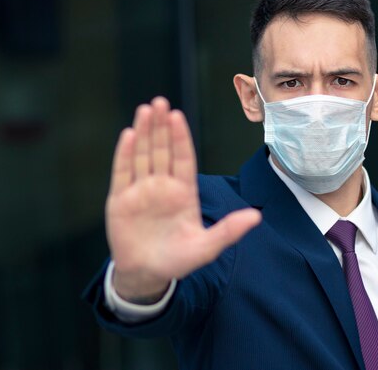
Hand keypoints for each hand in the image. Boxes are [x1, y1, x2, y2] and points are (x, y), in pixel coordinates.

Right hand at [106, 97, 260, 301]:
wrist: (147, 275)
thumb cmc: (179, 260)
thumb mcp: (207, 247)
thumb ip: (229, 230)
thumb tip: (257, 216)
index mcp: (184, 192)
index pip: (183, 159)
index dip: (181, 138)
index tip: (179, 116)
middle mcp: (162, 187)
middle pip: (162, 150)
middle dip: (162, 127)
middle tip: (160, 103)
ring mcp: (141, 191)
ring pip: (143, 156)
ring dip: (144, 133)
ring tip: (146, 110)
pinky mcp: (120, 201)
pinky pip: (122, 173)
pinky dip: (125, 155)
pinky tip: (129, 135)